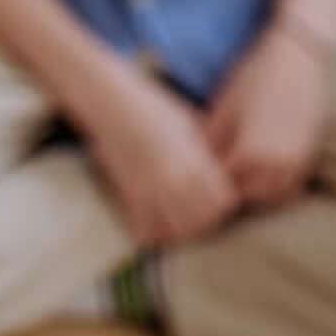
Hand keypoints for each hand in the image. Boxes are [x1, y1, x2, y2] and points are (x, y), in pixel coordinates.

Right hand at [83, 65, 238, 246]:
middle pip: (204, 222)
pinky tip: (158, 219)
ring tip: (181, 218)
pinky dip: (155, 232)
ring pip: (178, 232)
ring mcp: (151, 190)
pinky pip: (147, 231)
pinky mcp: (129, 195)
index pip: (223, 201)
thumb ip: (207, 148)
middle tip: (201, 210)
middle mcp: (175, 179)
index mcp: (194, 159)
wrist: (111, 104)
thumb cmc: (153, 107)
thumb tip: (225, 163)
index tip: (219, 194)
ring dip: (182, 230)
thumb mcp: (189, 122)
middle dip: (207, 220)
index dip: (224, 202)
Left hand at [204, 23, 330, 206]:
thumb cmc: (256, 75)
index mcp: (249, 151)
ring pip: (269, 198)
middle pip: (244, 196)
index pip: (221, 185)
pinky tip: (261, 177)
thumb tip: (191, 160)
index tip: (195, 177)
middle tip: (214, 181)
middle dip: (229, 191)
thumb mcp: (224, 104)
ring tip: (237, 180)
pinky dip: (275, 189)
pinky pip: (289, 188)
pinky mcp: (309, 157)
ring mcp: (295, 162)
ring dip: (253, 194)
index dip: (206, 182)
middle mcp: (275, 163)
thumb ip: (210, 138)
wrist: (299, 57)